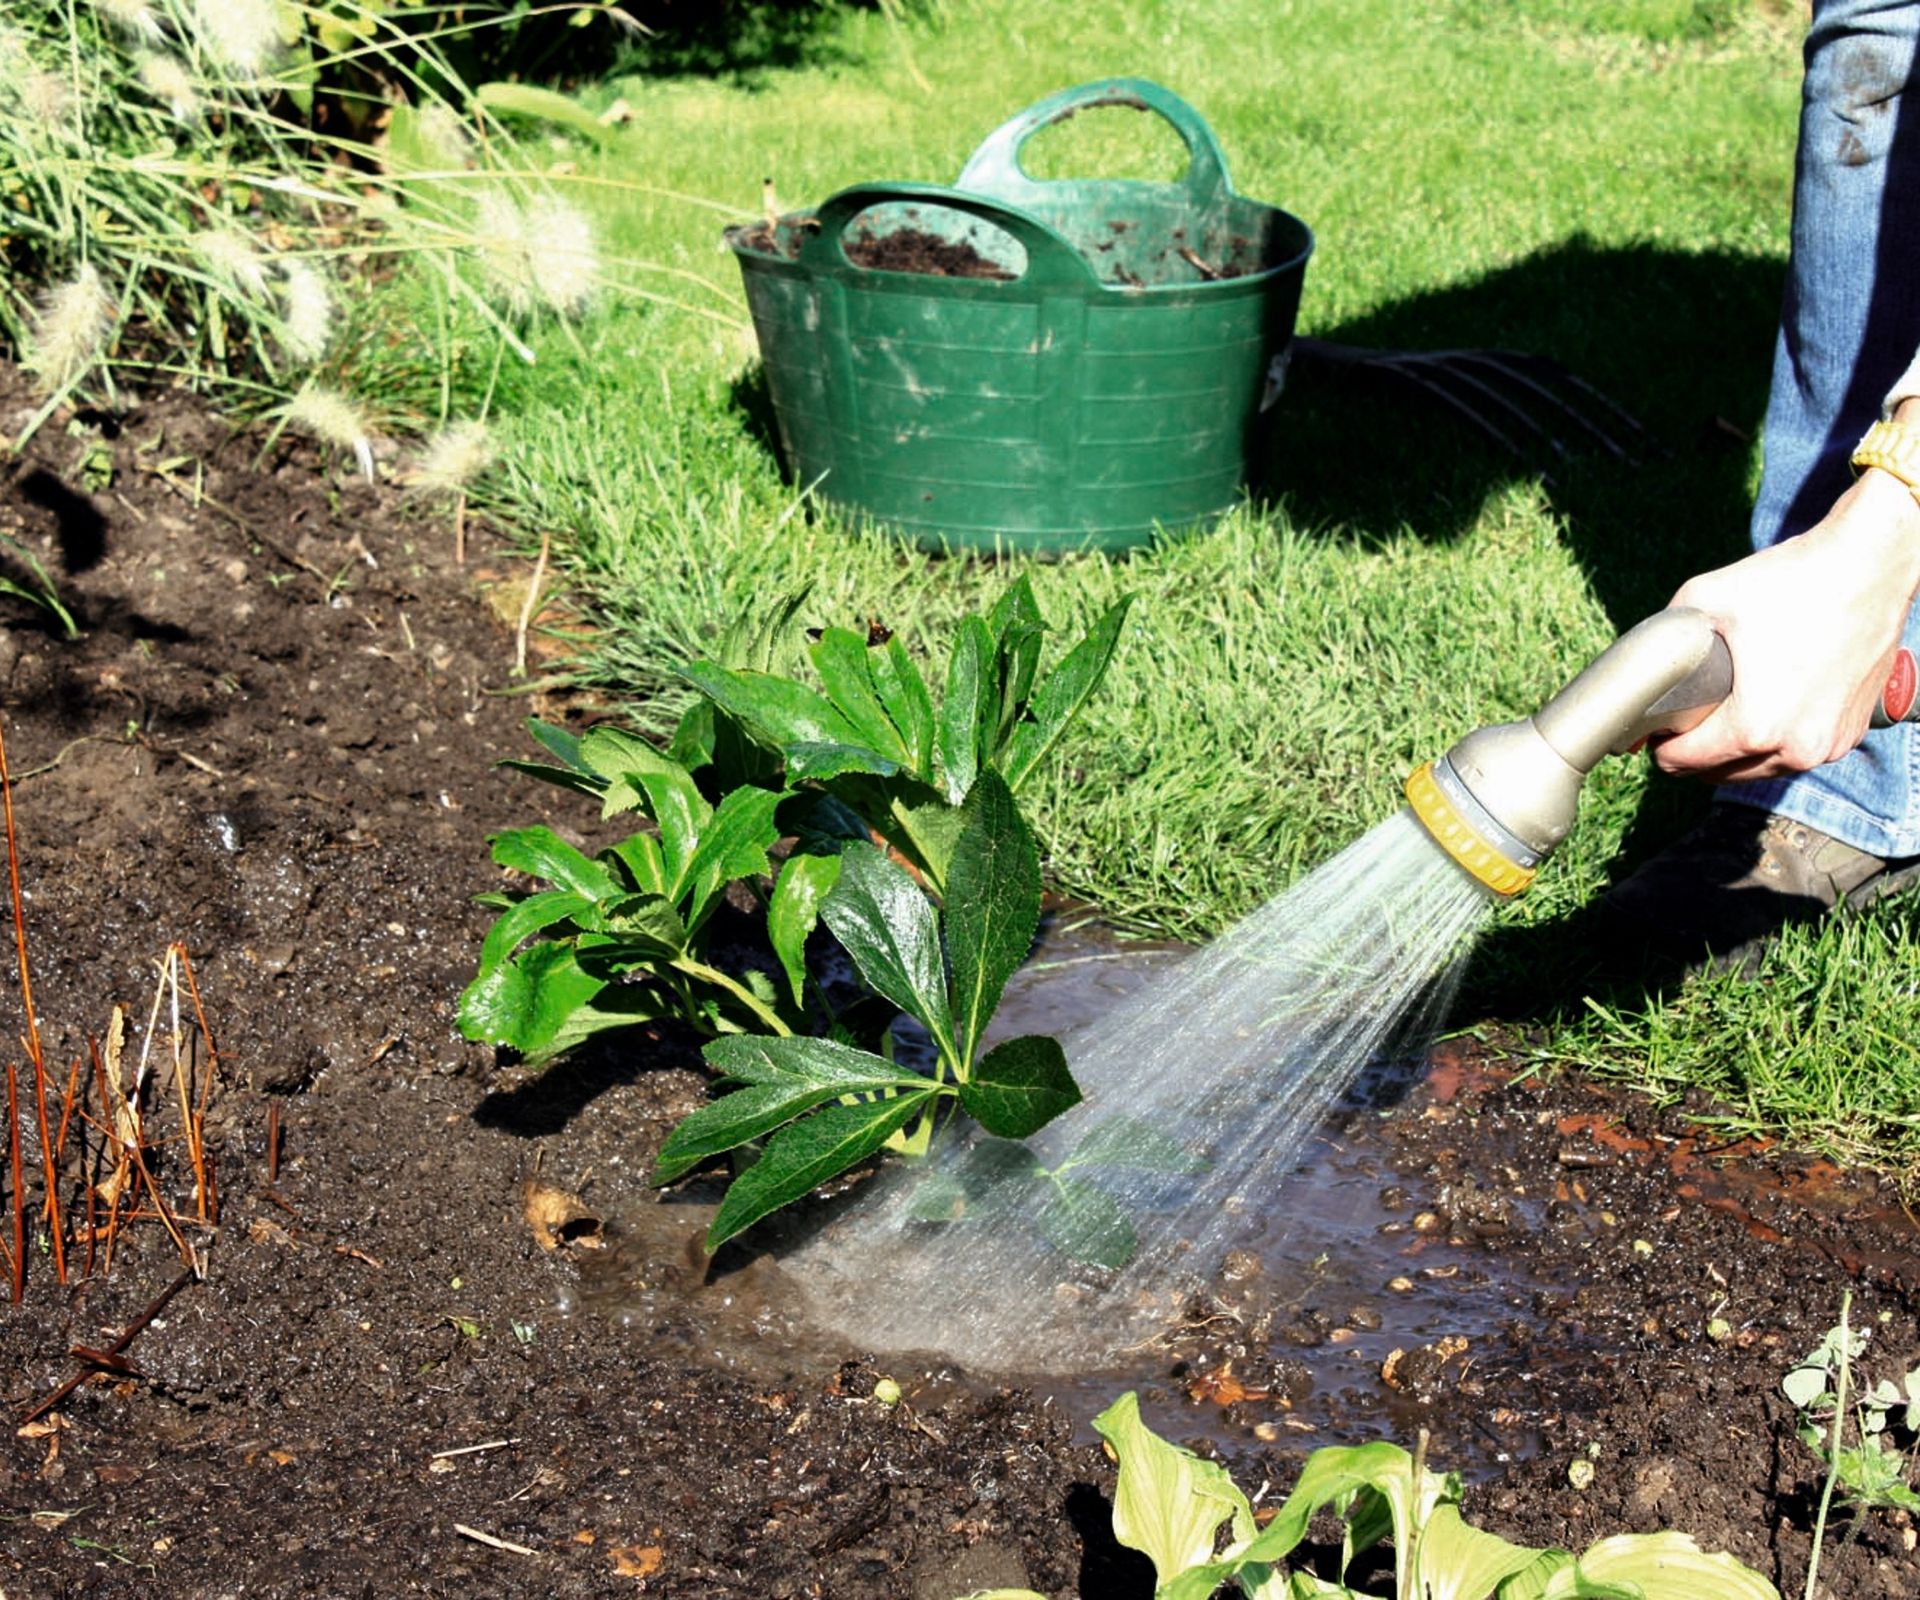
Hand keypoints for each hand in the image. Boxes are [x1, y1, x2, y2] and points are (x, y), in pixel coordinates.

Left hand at [1651, 450, 1919, 784]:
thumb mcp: (1703, 600)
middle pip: (1717, 774)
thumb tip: (1638, 675)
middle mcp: (1795, 749)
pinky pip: (1795, 754)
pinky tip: (1766, 707)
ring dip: (1735, 751)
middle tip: (1688, 714)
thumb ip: (1661, 642)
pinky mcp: (1850, 734)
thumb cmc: (1789, 582)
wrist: (1869, 565)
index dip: (1660, 743)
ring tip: (1724, 711)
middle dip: (1695, 750)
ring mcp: (1828, 746)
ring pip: (1758, 770)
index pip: (1682, 764)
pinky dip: (1776, 741)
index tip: (1659, 723)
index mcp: (1755, 727)